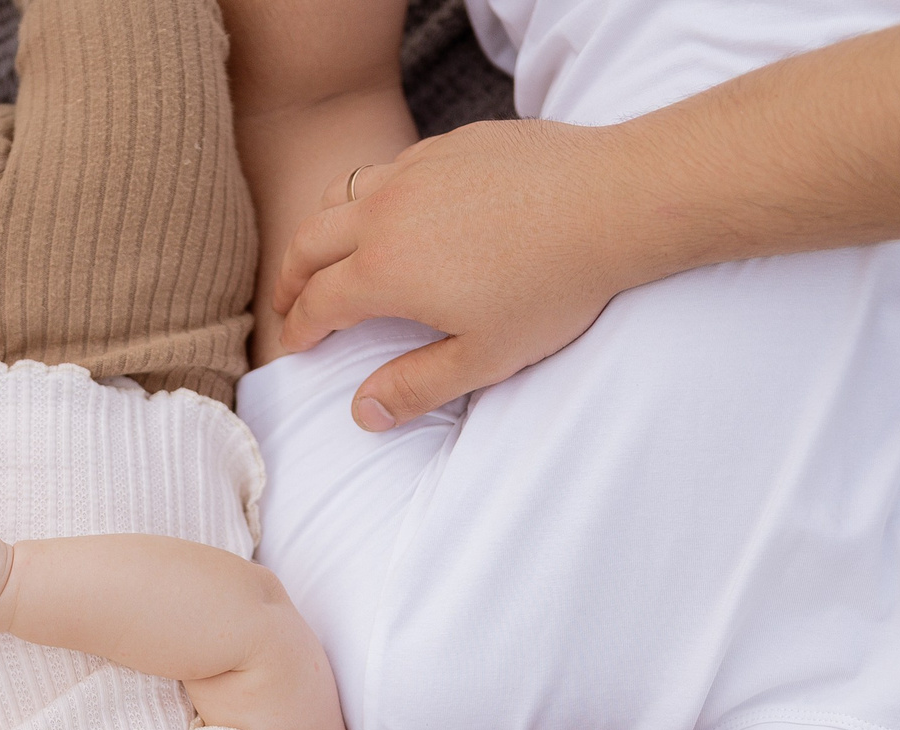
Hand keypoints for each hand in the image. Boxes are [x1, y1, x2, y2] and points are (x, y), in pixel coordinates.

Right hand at [274, 119, 679, 428]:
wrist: (611, 202)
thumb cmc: (552, 287)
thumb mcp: (484, 358)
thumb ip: (416, 386)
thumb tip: (362, 414)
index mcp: (383, 272)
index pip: (317, 303)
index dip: (298, 330)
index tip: (295, 346)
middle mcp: (384, 214)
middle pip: (310, 243)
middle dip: (290, 277)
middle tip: (288, 302)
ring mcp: (415, 171)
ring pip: (341, 194)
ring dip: (321, 228)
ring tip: (323, 251)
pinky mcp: (449, 145)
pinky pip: (388, 167)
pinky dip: (370, 194)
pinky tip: (393, 210)